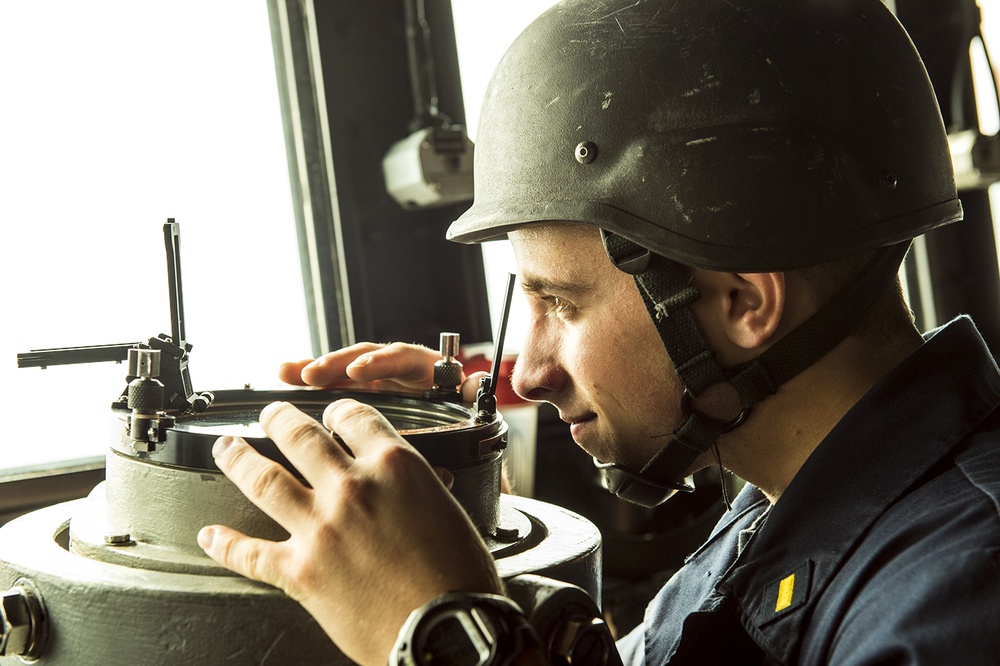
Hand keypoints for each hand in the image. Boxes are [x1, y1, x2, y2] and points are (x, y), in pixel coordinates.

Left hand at [198, 399, 503, 665]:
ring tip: (225, 449)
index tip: (329, 414)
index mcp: (395, 467)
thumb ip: (417, 490)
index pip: (354, 418)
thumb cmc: (459, 580)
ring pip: (263, 479)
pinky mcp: (299, 572)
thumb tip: (404, 489)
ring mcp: (319, 528)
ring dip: (238, 459)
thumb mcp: (448, 511)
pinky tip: (211, 536)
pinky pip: (250, 553)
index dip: (336, 411)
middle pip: (299, 436)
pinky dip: (224, 544)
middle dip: (278, 418)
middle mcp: (351, 488)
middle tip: (269, 413)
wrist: (447, 632)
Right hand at [279, 342, 484, 400]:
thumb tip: (477, 382)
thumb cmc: (455, 416)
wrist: (448, 436)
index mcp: (424, 367)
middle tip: (313, 375)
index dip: (379, 363)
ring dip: (316, 369)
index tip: (357, 373)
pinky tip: (284, 377)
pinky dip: (310, 380)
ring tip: (289, 372)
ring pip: (343, 369)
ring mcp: (374, 379)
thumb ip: (467, 393)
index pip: (401, 357)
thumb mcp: (464, 404)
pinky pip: (333, 384)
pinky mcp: (358, 392)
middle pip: (364, 358)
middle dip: (337, 364)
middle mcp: (396, 367)